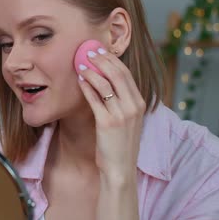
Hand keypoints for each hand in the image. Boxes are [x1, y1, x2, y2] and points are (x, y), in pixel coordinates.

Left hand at [76, 46, 145, 184]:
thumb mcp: (128, 120)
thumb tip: (106, 80)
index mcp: (140, 103)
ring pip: (104, 83)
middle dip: (101, 59)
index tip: (101, 51)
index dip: (113, 60)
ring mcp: (121, 114)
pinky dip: (86, 86)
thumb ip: (121, 101)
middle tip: (88, 51)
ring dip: (91, 70)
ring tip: (80, 63)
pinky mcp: (106, 123)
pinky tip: (79, 80)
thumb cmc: (120, 144)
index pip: (127, 74)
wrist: (120, 168)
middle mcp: (133, 106)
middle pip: (117, 74)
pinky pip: (94, 98)